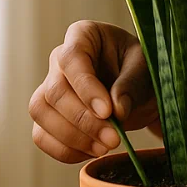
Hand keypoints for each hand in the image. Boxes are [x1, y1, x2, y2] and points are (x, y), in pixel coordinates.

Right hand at [28, 20, 157, 162]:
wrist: (141, 90)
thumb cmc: (142, 69)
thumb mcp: (145, 69)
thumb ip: (131, 85)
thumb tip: (116, 112)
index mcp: (83, 35)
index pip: (72, 59)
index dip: (86, 88)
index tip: (108, 112)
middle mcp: (58, 59)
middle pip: (54, 91)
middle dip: (83, 120)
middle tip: (114, 139)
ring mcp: (48, 87)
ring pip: (41, 113)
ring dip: (72, 137)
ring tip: (105, 147)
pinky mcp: (47, 115)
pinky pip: (41, 135)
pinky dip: (64, 150)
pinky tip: (92, 151)